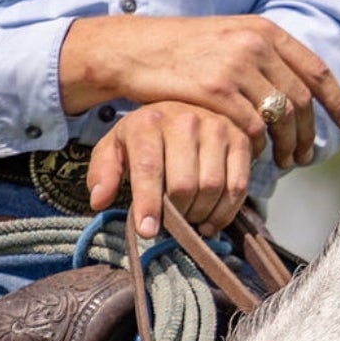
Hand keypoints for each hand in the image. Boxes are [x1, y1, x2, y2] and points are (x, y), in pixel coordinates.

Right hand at [59, 13, 339, 170]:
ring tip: (287, 162)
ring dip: (288, 146)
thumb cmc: (182, 51)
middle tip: (308, 156)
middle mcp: (254, 45)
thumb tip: (296, 89)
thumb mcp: (228, 39)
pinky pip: (251, 129)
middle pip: (301, 101)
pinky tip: (255, 157)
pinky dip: (257, 148)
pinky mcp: (216, 91)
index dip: (337, 100)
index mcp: (262, 30)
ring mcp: (235, 68)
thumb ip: (262, 57)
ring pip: (280, 118)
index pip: (314, 68)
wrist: (136, 50)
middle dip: (310, 134)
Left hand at [86, 102, 255, 239]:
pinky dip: (224, 213)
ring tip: (190, 219)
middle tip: (171, 223)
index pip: (149, 167)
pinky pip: (237, 187)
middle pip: (183, 184)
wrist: (186, 109)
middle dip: (176, 213)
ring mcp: (217, 128)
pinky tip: (210, 221)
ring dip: (200, 215)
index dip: (148, 203)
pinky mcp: (241, 140)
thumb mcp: (117, 148)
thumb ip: (104, 172)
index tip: (147, 231)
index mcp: (148, 121)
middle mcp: (185, 119)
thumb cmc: (147, 138)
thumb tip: (98, 200)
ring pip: (212, 187)